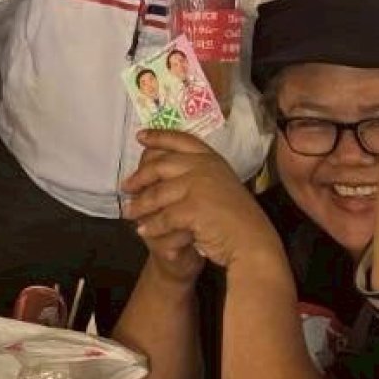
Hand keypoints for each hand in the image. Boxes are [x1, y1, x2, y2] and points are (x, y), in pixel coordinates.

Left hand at [122, 130, 273, 273]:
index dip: (159, 136)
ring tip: (129, 213)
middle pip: (161, 164)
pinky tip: (143, 232)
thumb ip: (199, 173)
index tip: (141, 136)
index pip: (180, 139)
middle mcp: (204, 166)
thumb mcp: (220, 184)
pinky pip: (164, 217)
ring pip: (157, 193)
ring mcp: (199, 185)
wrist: (252, 242)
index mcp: (211, 158)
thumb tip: (163, 166)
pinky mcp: (194, 208)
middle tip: (126, 186)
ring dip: (140, 205)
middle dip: (140, 176)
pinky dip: (152, 226)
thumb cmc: (236, 216)